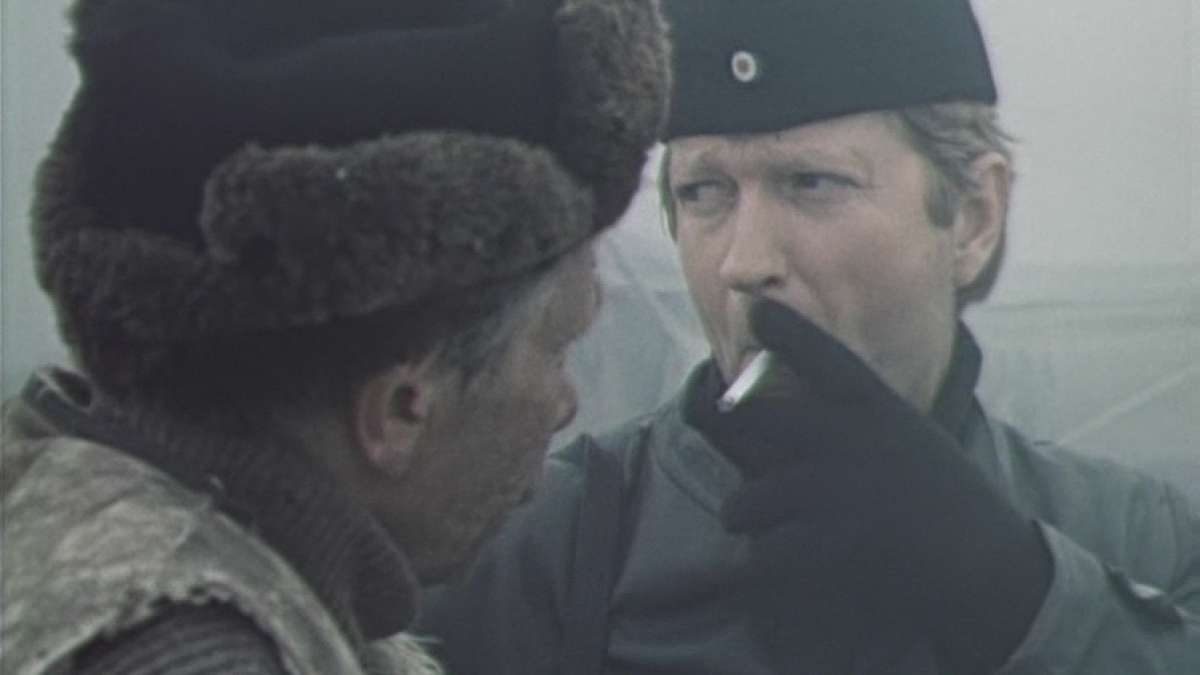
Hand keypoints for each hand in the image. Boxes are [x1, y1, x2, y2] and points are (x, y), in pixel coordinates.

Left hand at [709, 300, 1051, 671]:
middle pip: (749, 416)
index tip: (753, 311)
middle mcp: (847, 437)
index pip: (817, 352)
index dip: (780, 328)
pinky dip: (761, 570)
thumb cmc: (945, 497)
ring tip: (770, 533)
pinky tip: (774, 572)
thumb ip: (857, 419)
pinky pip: (763, 556)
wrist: (991, 563)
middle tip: (749, 465)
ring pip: (744, 503)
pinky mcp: (833, 544)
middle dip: (733, 444)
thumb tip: (796, 416)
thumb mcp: (908, 434)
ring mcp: (836, 489)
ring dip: (750, 522)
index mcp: (873, 404)